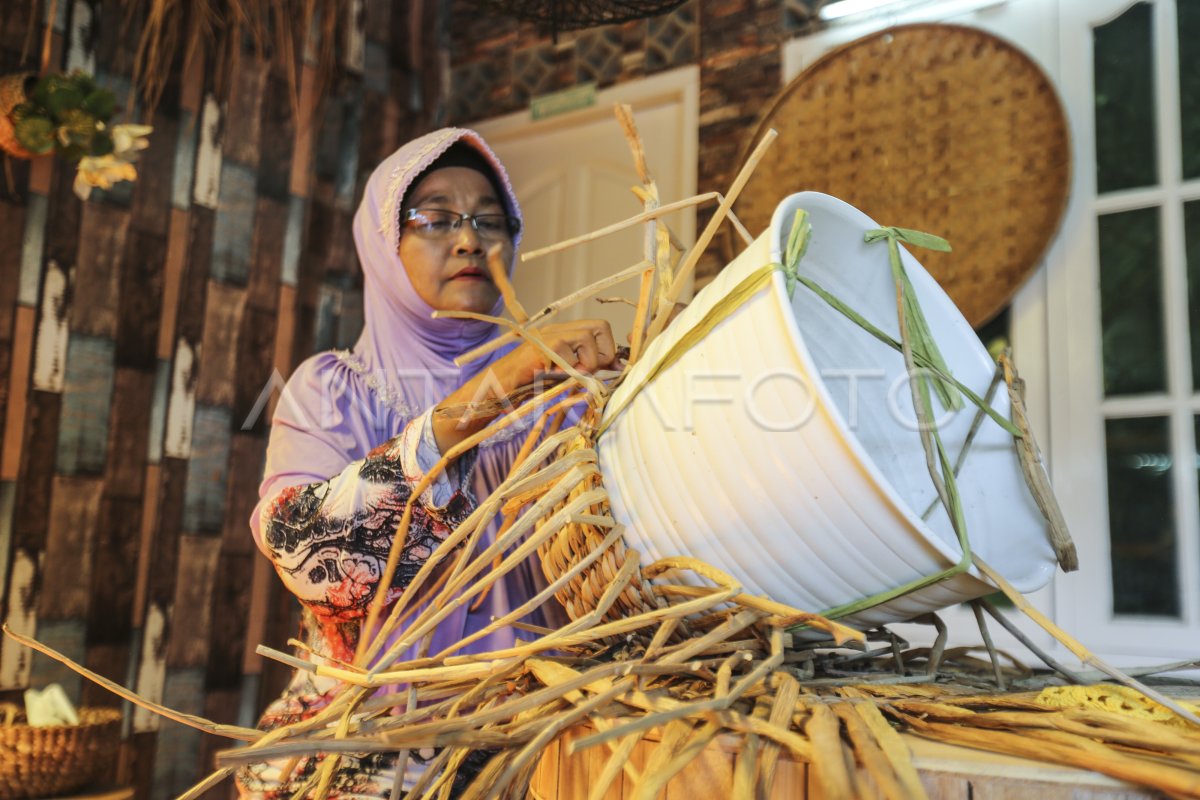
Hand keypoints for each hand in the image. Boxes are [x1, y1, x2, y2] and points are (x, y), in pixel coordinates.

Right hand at [432, 319, 616, 452]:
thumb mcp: (566, 374)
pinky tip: (550, 378)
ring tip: (565, 376)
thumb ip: (590, 367)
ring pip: (584, 338)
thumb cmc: (531, 384)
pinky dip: (563, 372)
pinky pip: (565, 355)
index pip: (601, 327)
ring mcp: (546, 336)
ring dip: (582, 364)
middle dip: (599, 355)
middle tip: (583, 373)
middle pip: (599, 327)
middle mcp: (557, 329)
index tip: (600, 370)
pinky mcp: (537, 348)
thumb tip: (619, 366)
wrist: (495, 389)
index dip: (607, 349)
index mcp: (566, 332)